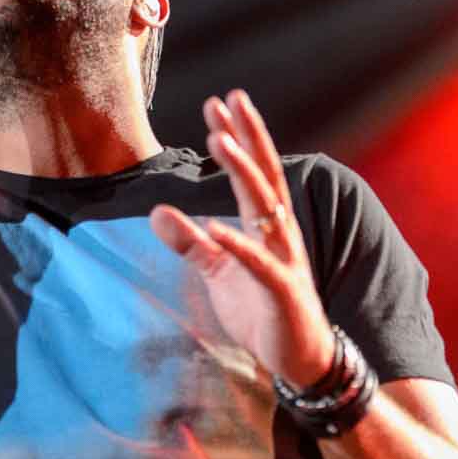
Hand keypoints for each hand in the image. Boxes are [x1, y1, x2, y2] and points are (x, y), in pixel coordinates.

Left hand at [149, 90, 336, 386]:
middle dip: (247, 136)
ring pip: (265, 207)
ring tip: (219, 140)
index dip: (237, 137)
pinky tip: (214, 226)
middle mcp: (280, 233)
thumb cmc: (263, 312)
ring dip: (243, 172)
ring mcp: (285, 259)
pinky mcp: (283, 291)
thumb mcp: (219, 273)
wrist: (301, 358)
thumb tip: (156, 211)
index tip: (218, 104)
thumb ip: (191, 243)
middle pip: (265, 175)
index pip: (252, 172)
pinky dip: (237, 245)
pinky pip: (258, 263)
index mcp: (267, 226)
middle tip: (230, 99)